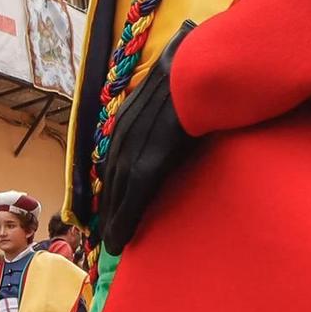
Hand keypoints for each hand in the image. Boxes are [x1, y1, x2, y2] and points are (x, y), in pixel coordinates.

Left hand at [98, 25, 194, 255]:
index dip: (111, 187)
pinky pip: (133, 198)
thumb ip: (166, 110)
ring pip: (117, 195)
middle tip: (107, 234)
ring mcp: (133, 150)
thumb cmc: (196, 75)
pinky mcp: (148, 163)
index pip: (114, 161)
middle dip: (108, 208)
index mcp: (128, 119)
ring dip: (113, 221)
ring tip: (114, 243)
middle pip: (110, 181)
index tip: (108, 207)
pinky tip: (121, 242)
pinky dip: (125, 222)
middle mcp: (123, 136)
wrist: (202, 68)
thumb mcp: (170, 92)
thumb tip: (175, 117)